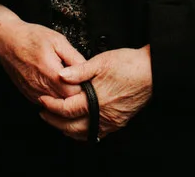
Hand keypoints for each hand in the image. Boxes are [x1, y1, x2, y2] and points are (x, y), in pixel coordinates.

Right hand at [0, 4, 85, 105]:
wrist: (7, 42)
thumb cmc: (31, 38)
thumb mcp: (57, 40)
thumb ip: (74, 57)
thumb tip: (88, 69)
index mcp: (50, 71)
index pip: (75, 92)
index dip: (83, 87)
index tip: (86, 80)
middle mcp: (41, 86)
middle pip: (67, 101)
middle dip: (75, 93)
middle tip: (79, 81)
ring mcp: (34, 93)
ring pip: (57, 104)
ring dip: (64, 96)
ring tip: (67, 83)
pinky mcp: (29, 95)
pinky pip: (48, 103)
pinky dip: (54, 97)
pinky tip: (55, 85)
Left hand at [37, 45, 152, 140]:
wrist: (152, 72)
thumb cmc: (129, 65)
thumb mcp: (100, 61)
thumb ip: (79, 70)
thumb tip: (61, 75)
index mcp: (95, 101)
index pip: (66, 109)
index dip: (51, 105)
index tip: (42, 100)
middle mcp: (103, 115)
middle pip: (71, 127)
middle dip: (55, 121)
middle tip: (44, 114)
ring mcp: (112, 121)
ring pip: (84, 133)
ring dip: (68, 129)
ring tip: (58, 120)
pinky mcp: (119, 121)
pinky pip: (97, 132)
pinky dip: (84, 131)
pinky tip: (79, 125)